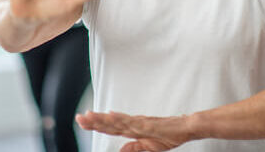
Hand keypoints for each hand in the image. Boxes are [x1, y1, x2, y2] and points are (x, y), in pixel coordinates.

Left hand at [76, 111, 193, 151]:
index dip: (97, 124)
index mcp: (133, 129)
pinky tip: (111, 116)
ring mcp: (140, 123)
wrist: (186, 128)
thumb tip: (120, 149)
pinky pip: (131, 122)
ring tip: (90, 115)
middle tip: (79, 118)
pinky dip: (121, 118)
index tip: (83, 121)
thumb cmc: (169, 134)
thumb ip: (135, 147)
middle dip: (94, 121)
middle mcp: (134, 123)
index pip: (111, 127)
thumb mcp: (149, 146)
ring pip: (117, 121)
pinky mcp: (148, 124)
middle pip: (110, 122)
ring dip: (103, 118)